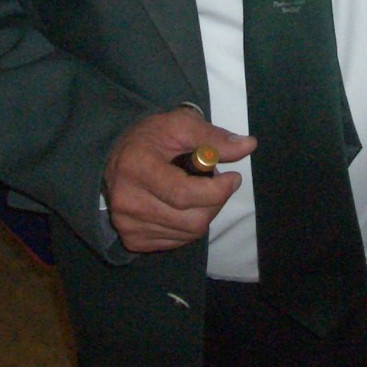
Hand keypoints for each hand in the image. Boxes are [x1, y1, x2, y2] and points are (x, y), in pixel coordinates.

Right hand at [103, 109, 256, 252]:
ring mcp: (127, 225)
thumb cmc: (152, 138)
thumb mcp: (182, 125)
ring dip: (204, 213)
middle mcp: (126, 202)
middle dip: (215, 202)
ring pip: (189, 233)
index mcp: (136, 168)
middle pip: (191, 219)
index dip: (217, 190)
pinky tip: (182, 206)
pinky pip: (178, 241)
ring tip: (196, 191)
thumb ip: (214, 137)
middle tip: (215, 182)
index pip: (184, 194)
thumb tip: (249, 146)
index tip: (233, 178)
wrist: (117, 157)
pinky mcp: (132, 240)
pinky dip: (189, 225)